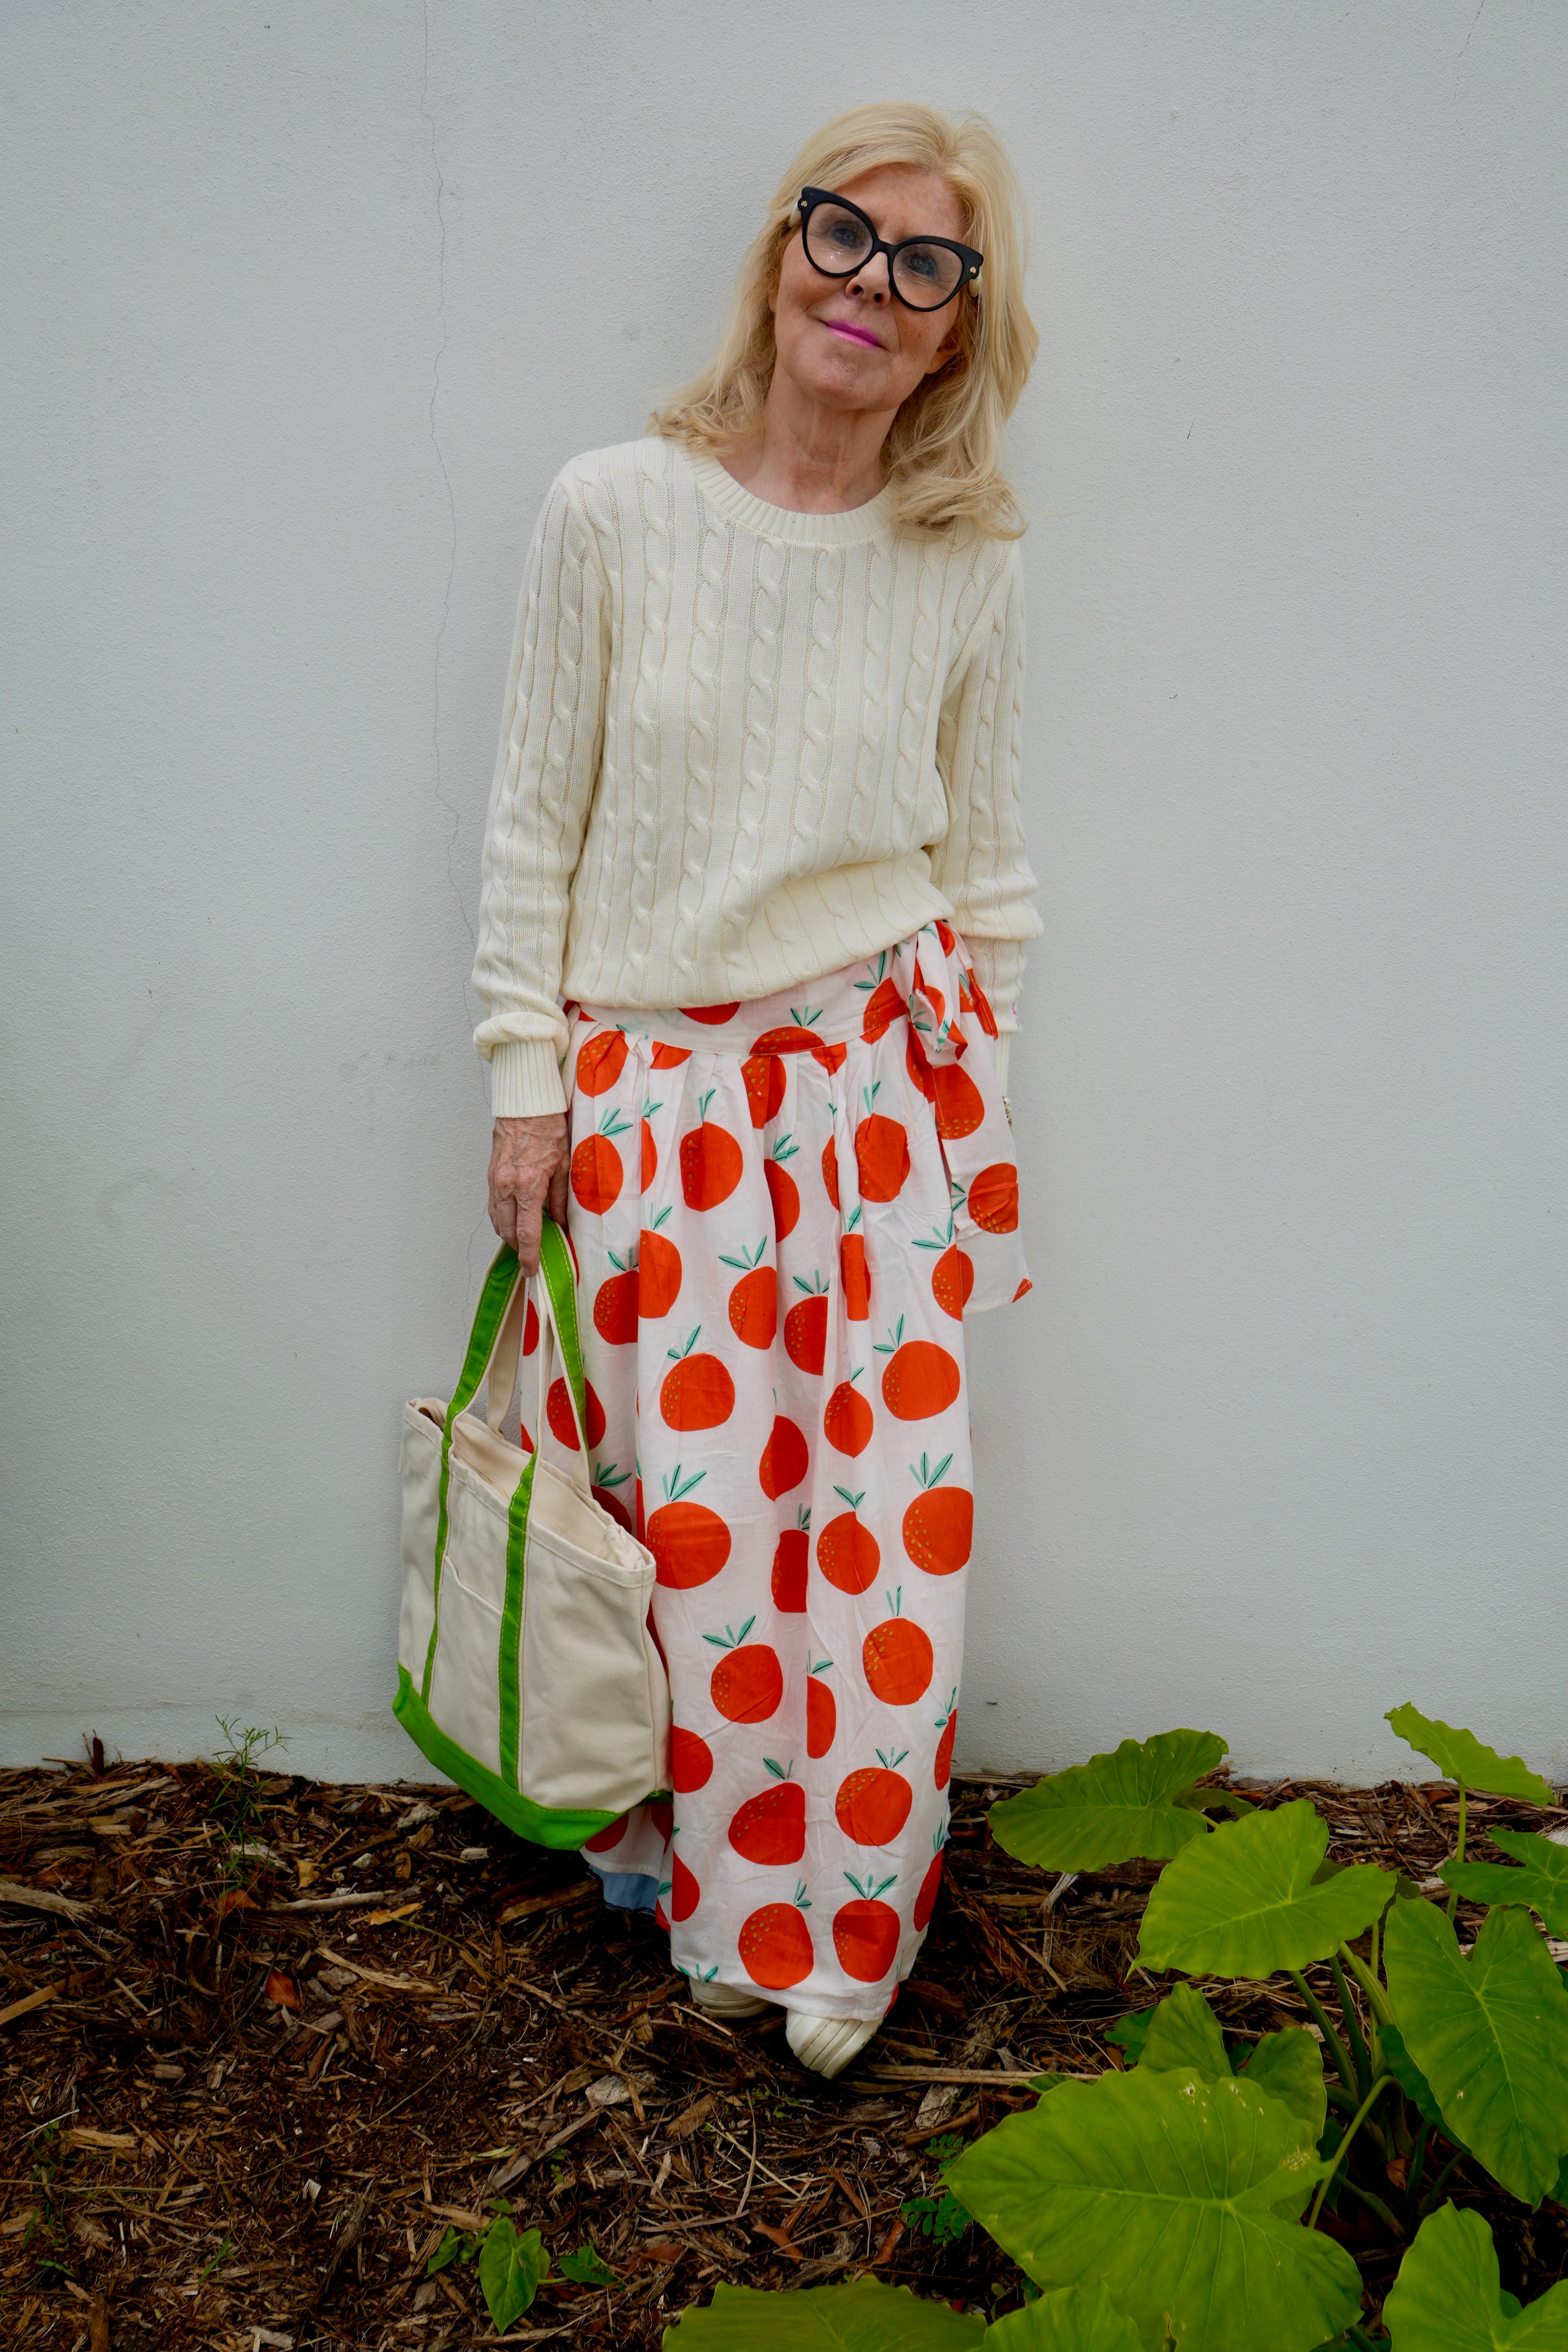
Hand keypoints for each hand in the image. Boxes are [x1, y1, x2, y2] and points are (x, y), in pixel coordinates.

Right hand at [488, 1115, 569, 1274]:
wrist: (525, 1104)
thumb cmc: (549, 1128)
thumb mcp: (565, 1165)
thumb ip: (561, 1198)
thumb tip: (562, 1224)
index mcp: (529, 1185)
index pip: (527, 1232)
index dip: (529, 1255)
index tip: (531, 1270)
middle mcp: (507, 1186)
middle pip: (507, 1231)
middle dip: (518, 1247)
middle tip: (532, 1255)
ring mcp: (495, 1181)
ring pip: (496, 1220)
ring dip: (508, 1234)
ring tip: (523, 1240)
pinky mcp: (490, 1175)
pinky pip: (492, 1205)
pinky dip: (501, 1218)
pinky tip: (512, 1219)